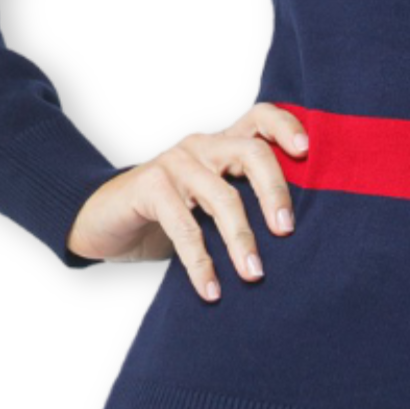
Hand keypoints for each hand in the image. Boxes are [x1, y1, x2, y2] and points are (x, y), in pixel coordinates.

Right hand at [65, 102, 309, 297]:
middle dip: (275, 192)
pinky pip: (185, 227)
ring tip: (254, 274)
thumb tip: (295, 236)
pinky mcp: (150, 186)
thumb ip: (244, 204)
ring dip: (241, 240)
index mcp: (221, 144)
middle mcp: (202, 146)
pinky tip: (211, 290)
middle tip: (286, 231)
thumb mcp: (208, 203)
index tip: (307, 151)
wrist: (102, 221)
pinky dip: (201, 263)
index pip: (260, 118)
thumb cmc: (166, 215)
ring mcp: (176, 163)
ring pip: (222, 197)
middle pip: (252, 153)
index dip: (286, 127)